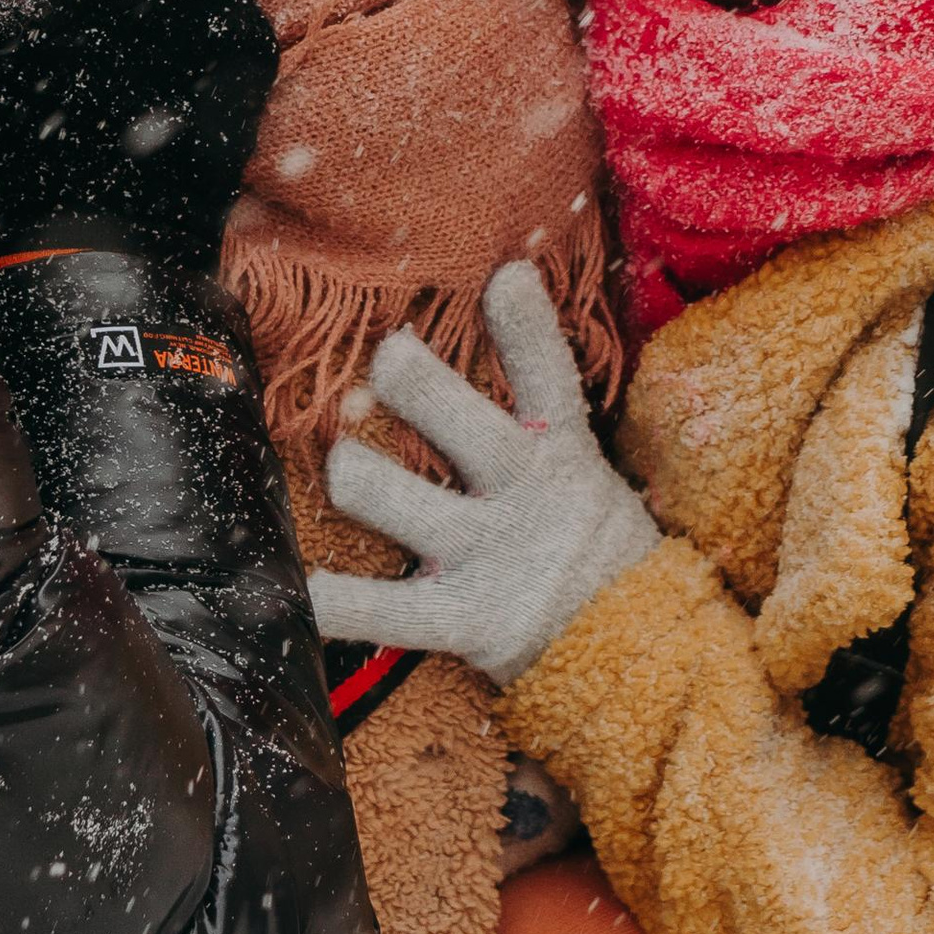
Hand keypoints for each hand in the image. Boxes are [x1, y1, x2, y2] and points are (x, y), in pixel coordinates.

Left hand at [309, 263, 654, 681]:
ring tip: (343, 466)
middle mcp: (520, 494)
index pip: (549, 374)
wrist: (639, 660)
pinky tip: (295, 585)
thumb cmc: (594, 552)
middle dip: (405, 376)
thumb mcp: (589, 477)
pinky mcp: (459, 619)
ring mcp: (485, 556)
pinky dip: (327, 600)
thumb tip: (502, 328)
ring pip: (384, 494)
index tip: (504, 273)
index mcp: (562, 454)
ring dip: (351, 472)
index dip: (526, 324)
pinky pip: (374, 609)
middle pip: (449, 415)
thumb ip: (543, 422)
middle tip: (385, 359)